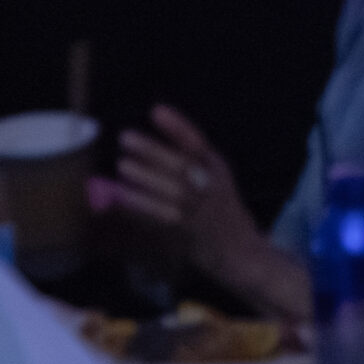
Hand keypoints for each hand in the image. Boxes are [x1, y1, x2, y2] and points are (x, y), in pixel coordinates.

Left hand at [111, 106, 263, 278]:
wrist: (242, 252)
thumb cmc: (220, 213)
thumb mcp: (213, 181)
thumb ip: (190, 165)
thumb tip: (148, 150)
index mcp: (217, 169)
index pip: (197, 142)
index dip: (177, 126)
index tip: (156, 111)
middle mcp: (212, 186)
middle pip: (182, 164)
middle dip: (153, 149)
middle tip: (125, 137)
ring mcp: (202, 209)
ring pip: (172, 189)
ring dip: (145, 176)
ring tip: (122, 165)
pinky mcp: (191, 231)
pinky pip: (163, 215)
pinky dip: (143, 205)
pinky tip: (124, 196)